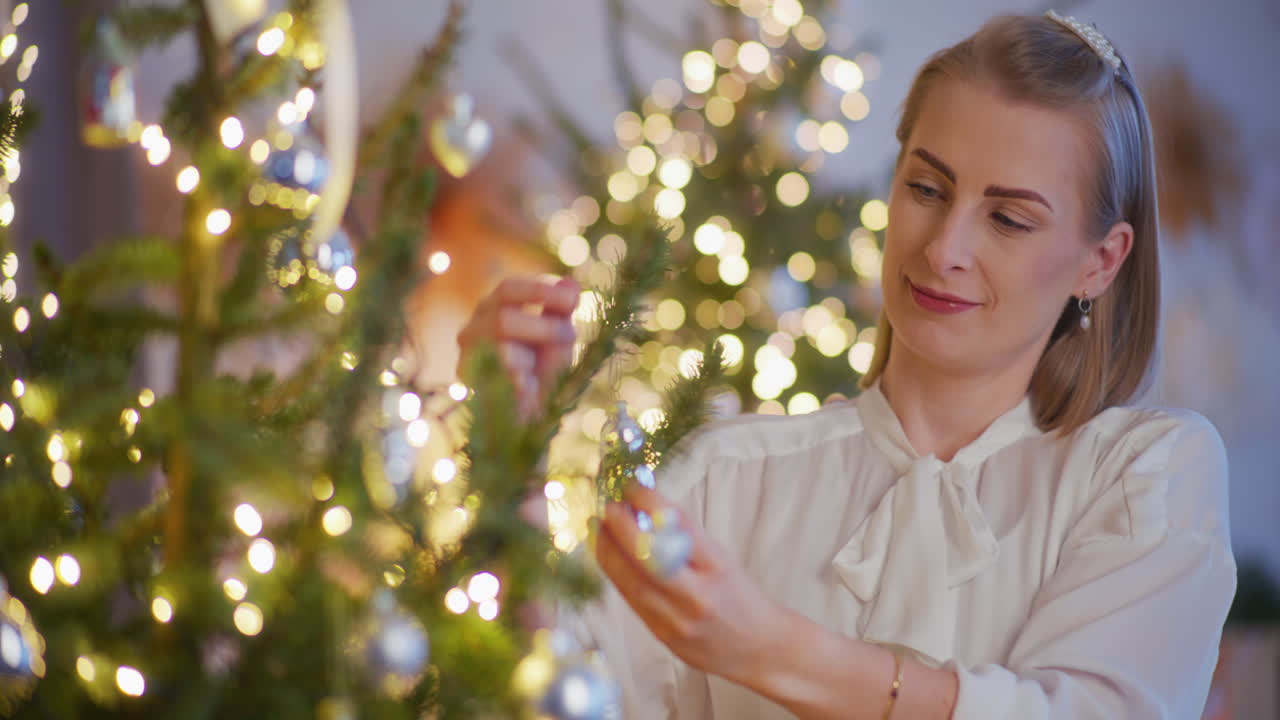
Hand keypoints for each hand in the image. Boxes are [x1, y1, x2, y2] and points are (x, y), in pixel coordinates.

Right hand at [457, 275, 579, 418]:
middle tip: (570, 336)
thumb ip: (560, 311)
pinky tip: (527, 384)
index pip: (509, 287)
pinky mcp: (468, 380)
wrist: (528, 422)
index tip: (572, 300)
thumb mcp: (558, 339)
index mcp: (491, 311)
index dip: (540, 289)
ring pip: (499, 333)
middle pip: (503, 310)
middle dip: (544, 324)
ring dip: (534, 349)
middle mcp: (473, 328)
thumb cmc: (542, 376)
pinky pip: (498, 368)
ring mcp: (466, 354)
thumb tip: (571, 283)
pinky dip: (521, 376)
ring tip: (543, 366)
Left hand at [595, 483, 782, 685]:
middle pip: (648, 558)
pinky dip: (615, 574)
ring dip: (608, 551)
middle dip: (620, 528)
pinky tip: (607, 556)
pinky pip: (631, 600)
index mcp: (717, 566)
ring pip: (631, 582)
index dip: (650, 502)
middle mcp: (697, 594)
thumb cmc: (738, 595)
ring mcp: (677, 619)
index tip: (632, 486)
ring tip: (597, 528)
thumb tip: (642, 506)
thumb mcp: (721, 557)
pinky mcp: (662, 636)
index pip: (679, 526)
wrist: (758, 648)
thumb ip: (684, 537)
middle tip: (607, 507)